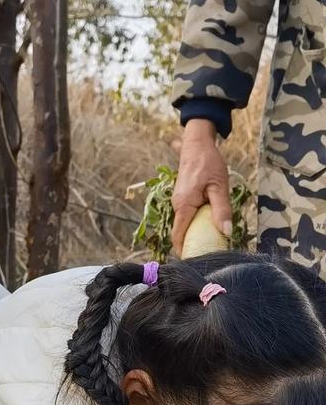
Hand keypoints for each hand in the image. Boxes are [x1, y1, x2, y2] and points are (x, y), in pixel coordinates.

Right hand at [172, 119, 231, 253]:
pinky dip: (197, 221)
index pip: (178, 236)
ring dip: (197, 231)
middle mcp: (177, 205)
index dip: (185, 251)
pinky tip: (210, 221)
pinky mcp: (183, 197)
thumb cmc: (208, 162)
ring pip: (186, 223)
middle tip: (211, 251)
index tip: (196, 261)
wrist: (197, 143)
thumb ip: (222, 209)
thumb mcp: (219, 186)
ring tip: (213, 239)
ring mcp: (179, 201)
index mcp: (184, 205)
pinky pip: (188, 215)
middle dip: (194, 243)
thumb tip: (226, 232)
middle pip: (182, 232)